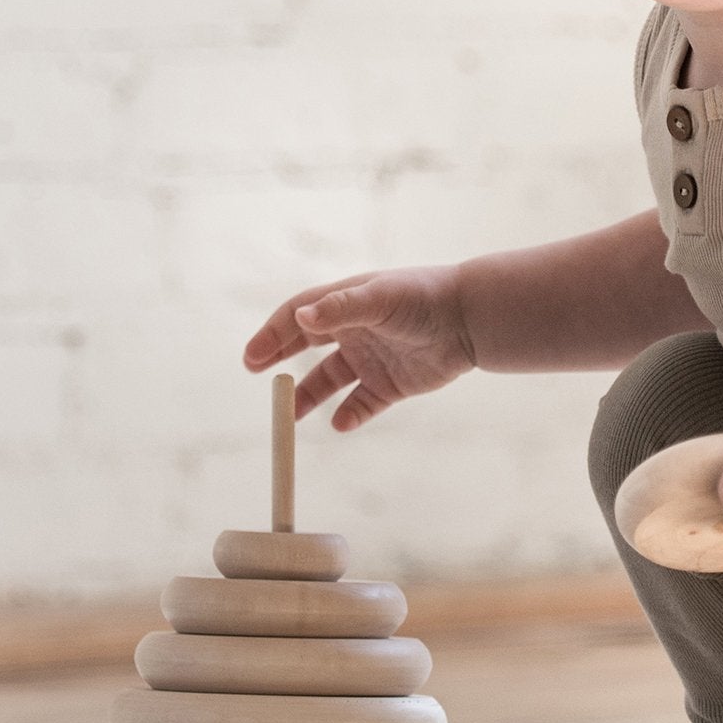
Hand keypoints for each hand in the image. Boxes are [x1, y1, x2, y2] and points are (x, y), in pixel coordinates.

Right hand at [241, 265, 476, 430]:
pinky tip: (340, 424)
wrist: (470, 320)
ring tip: (292, 415)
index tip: (252, 358)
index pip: (297, 317)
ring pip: (330, 381)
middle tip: (257, 375)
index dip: (272, 335)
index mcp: (346, 304)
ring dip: (309, 396)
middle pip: (306, 347)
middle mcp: (354, 331)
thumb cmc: (423, 298)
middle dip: (280, 360)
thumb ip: (340, 308)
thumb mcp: (379, 299)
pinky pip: (363, 405)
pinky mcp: (391, 385)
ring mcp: (371, 359)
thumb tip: (300, 318)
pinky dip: (350, 415)